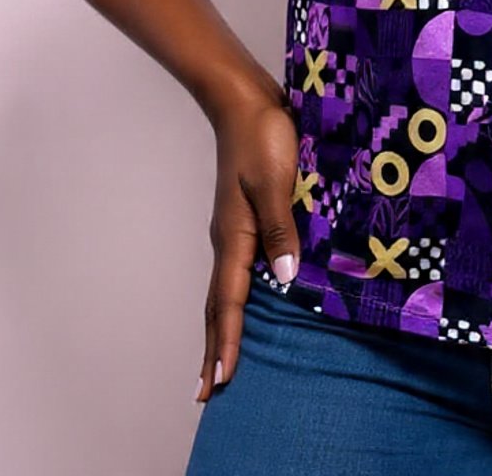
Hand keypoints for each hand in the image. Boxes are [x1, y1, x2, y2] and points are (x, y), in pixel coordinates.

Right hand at [194, 87, 300, 403]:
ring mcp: (236, 227)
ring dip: (224, 325)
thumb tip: (283, 276)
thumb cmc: (262, 136)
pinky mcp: (247, 215)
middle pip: (219, 304)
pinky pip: (239, 268)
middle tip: (208, 391)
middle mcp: (230, 238)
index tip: (219, 382)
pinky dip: (237, 296)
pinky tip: (252, 300)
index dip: (226, 342)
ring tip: (221, 359)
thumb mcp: (275, 180)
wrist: (245, 100)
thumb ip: (280, 226)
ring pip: (227, 287)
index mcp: (235, 235)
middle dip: (214, 347)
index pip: (229, 300)